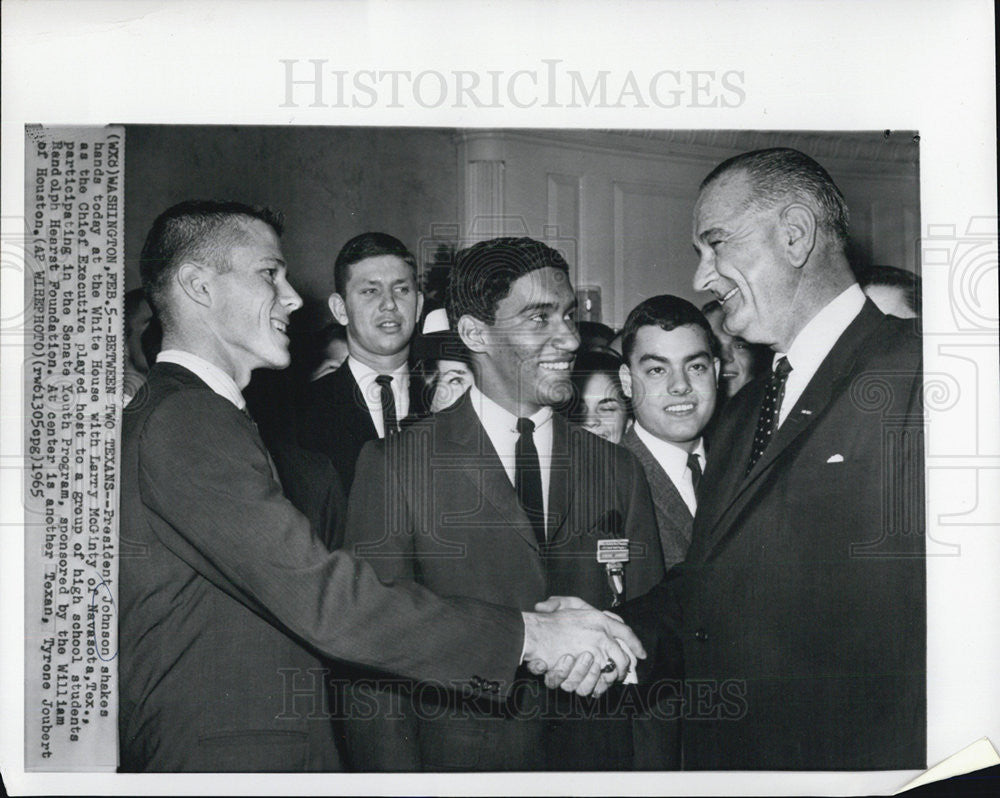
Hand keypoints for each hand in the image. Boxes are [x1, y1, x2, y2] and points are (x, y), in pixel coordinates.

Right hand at [521, 604, 645, 696]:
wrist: (535, 633)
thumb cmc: (549, 621)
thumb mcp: (568, 604)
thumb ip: (584, 608)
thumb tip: (604, 620)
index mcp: (599, 619)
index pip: (626, 631)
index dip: (636, 644)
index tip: (642, 654)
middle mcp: (602, 633)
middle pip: (624, 657)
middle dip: (622, 670)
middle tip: (619, 675)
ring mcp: (597, 650)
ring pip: (613, 671)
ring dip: (608, 679)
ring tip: (604, 682)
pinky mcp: (589, 665)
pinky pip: (601, 681)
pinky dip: (597, 687)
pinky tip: (594, 687)